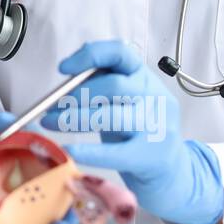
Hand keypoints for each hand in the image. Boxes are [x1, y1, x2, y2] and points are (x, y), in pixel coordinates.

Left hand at [38, 39, 223, 223]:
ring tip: (50, 123)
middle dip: (76, 94)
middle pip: (112, 86)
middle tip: (51, 106)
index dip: (90, 56)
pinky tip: (70, 151)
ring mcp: (157, 127)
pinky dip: (89, 152)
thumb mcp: (126, 100)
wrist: (172, 171)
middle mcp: (155, 97)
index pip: (121, 53)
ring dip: (73, 119)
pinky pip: (116, 153)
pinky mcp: (151, 156)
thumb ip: (103, 85)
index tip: (64, 68)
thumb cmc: (139, 129)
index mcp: (145, 77)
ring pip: (110, 116)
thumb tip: (64, 83)